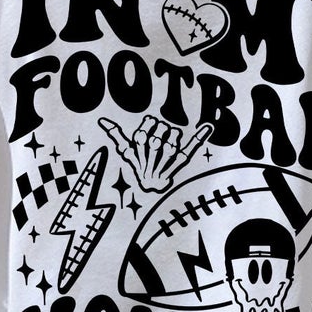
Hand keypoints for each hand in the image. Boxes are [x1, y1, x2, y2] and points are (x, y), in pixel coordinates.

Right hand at [97, 116, 214, 192]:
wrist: (150, 190)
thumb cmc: (140, 165)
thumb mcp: (127, 151)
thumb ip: (116, 135)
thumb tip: (103, 121)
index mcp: (138, 149)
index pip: (145, 129)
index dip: (150, 124)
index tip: (152, 127)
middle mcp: (151, 156)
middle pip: (157, 137)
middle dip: (161, 130)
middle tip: (162, 135)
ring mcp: (166, 161)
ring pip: (171, 143)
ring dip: (173, 136)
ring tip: (172, 137)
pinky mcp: (180, 164)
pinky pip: (191, 149)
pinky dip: (199, 137)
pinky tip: (208, 126)